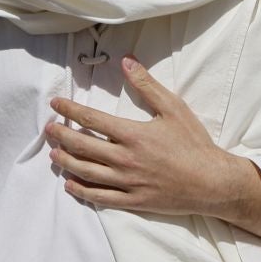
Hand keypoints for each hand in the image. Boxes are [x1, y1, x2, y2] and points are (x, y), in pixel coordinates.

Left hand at [47, 55, 260, 246]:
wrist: (212, 182)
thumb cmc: (194, 143)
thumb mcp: (174, 108)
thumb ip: (148, 85)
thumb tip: (127, 60)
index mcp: (133, 134)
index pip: (91, 119)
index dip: (70, 110)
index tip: (56, 104)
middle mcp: (125, 159)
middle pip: (82, 146)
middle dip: (61, 136)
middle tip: (49, 129)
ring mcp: (127, 182)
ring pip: (86, 172)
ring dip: (66, 162)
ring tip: (53, 154)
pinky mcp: (132, 201)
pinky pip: (99, 197)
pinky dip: (81, 191)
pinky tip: (70, 184)